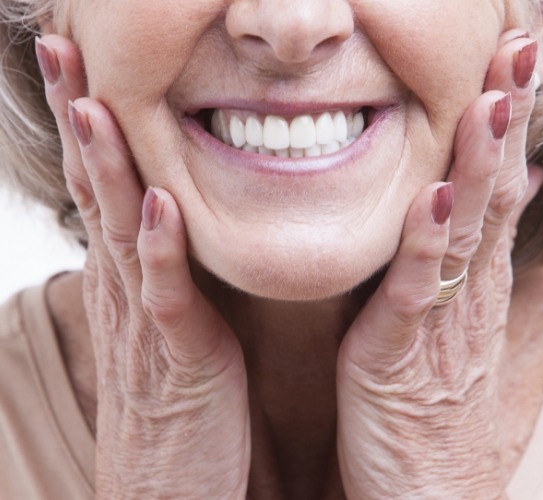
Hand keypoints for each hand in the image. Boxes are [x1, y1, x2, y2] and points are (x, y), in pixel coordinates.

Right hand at [36, 35, 249, 498]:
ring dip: (107, 168)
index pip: (102, 187)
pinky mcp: (179, 362)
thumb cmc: (176, 402)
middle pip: (97, 192)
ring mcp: (146, 325)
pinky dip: (160, 251)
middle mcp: (127, 292)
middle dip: (80, 119)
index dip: (90, 125)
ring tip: (94, 103)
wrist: (167, 488)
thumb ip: (166, 272)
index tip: (83, 64)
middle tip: (63, 50)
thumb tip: (168, 220)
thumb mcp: (167, 323)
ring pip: (120, 233)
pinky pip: (167, 299)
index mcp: (130, 279)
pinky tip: (157, 205)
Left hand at [336, 31, 542, 498]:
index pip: (493, 190)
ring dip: (480, 166)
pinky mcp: (403, 359)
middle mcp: (466, 296)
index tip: (511, 67)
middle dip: (504, 123)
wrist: (424, 497)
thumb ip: (466, 268)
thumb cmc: (432, 415)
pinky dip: (427, 245)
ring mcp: (441, 326)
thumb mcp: (455, 333)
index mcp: (471, 286)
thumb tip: (491, 205)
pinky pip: (416, 293)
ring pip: (464, 233)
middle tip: (519, 49)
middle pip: (490, 195)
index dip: (504, 128)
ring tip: (493, 101)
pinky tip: (436, 198)